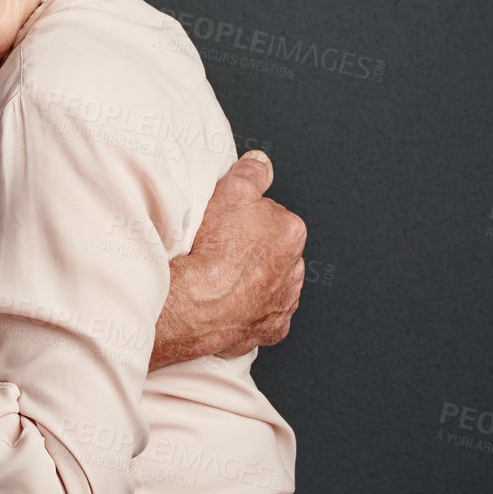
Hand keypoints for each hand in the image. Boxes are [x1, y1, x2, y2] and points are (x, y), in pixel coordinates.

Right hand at [151, 151, 306, 370]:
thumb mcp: (230, 191)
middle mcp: (294, 269)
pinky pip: (261, 316)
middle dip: (251, 249)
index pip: (270, 216)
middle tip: (220, 248)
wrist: (198, 302)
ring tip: (219, 276)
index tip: (224, 222)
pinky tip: (226, 302)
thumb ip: (251, 174)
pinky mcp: (270, 330)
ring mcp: (283, 302)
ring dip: (251, 280)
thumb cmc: (212, 249)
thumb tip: (260, 163)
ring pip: (269, 284)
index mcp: (290, 232)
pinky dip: (247, 310)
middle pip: (271, 251)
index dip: (243, 217)